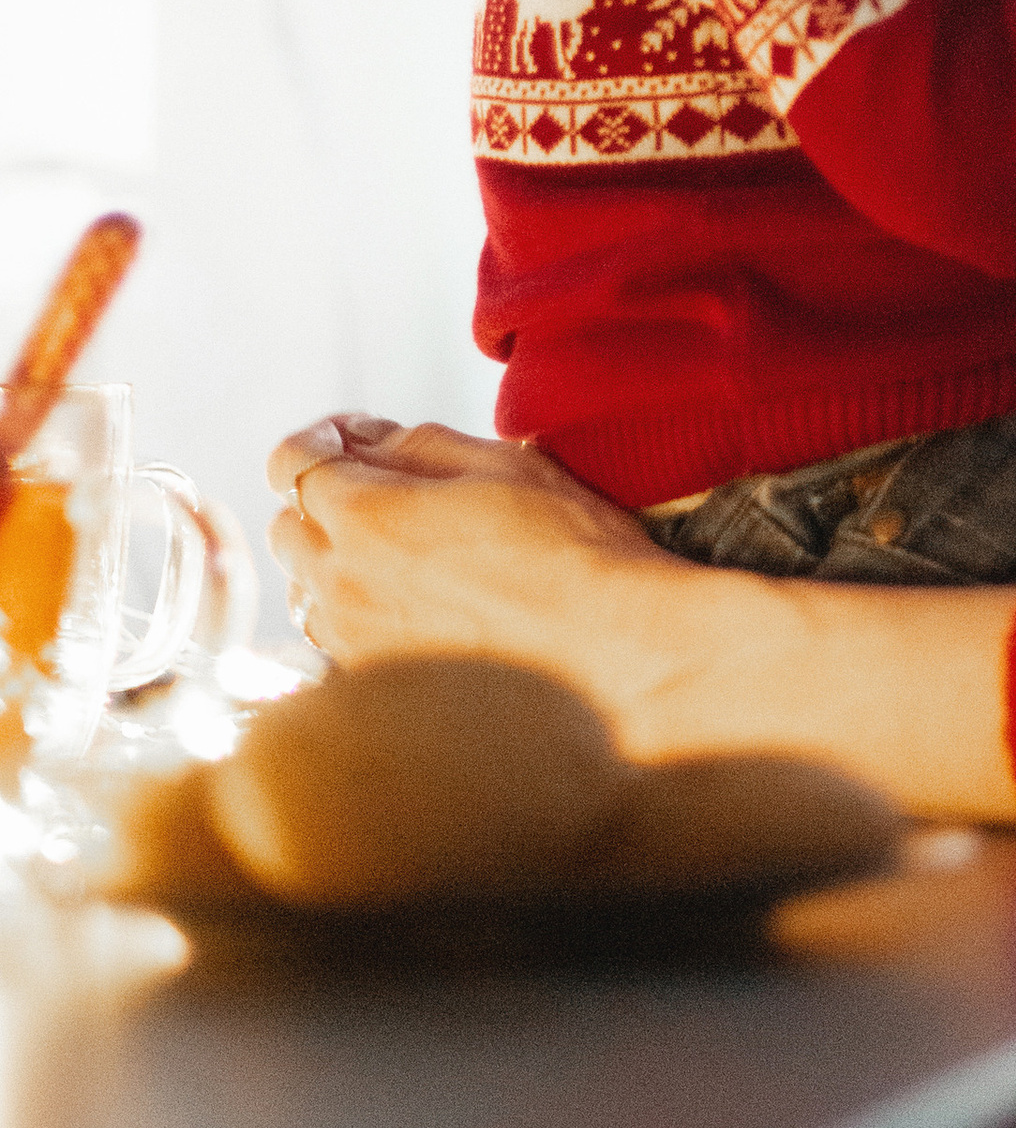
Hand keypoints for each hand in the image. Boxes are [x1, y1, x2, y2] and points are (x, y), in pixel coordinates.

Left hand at [269, 417, 663, 706]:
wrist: (614, 656)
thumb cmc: (571, 553)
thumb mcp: (504, 463)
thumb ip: (415, 443)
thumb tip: (362, 439)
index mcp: (365, 516)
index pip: (291, 462)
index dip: (320, 439)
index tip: (355, 437)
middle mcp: (342, 585)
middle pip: (289, 527)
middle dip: (325, 499)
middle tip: (391, 492)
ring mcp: (354, 645)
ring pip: (310, 589)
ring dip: (340, 563)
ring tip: (411, 558)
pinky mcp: (378, 690)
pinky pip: (340, 641)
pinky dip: (363, 617)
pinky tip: (424, 612)